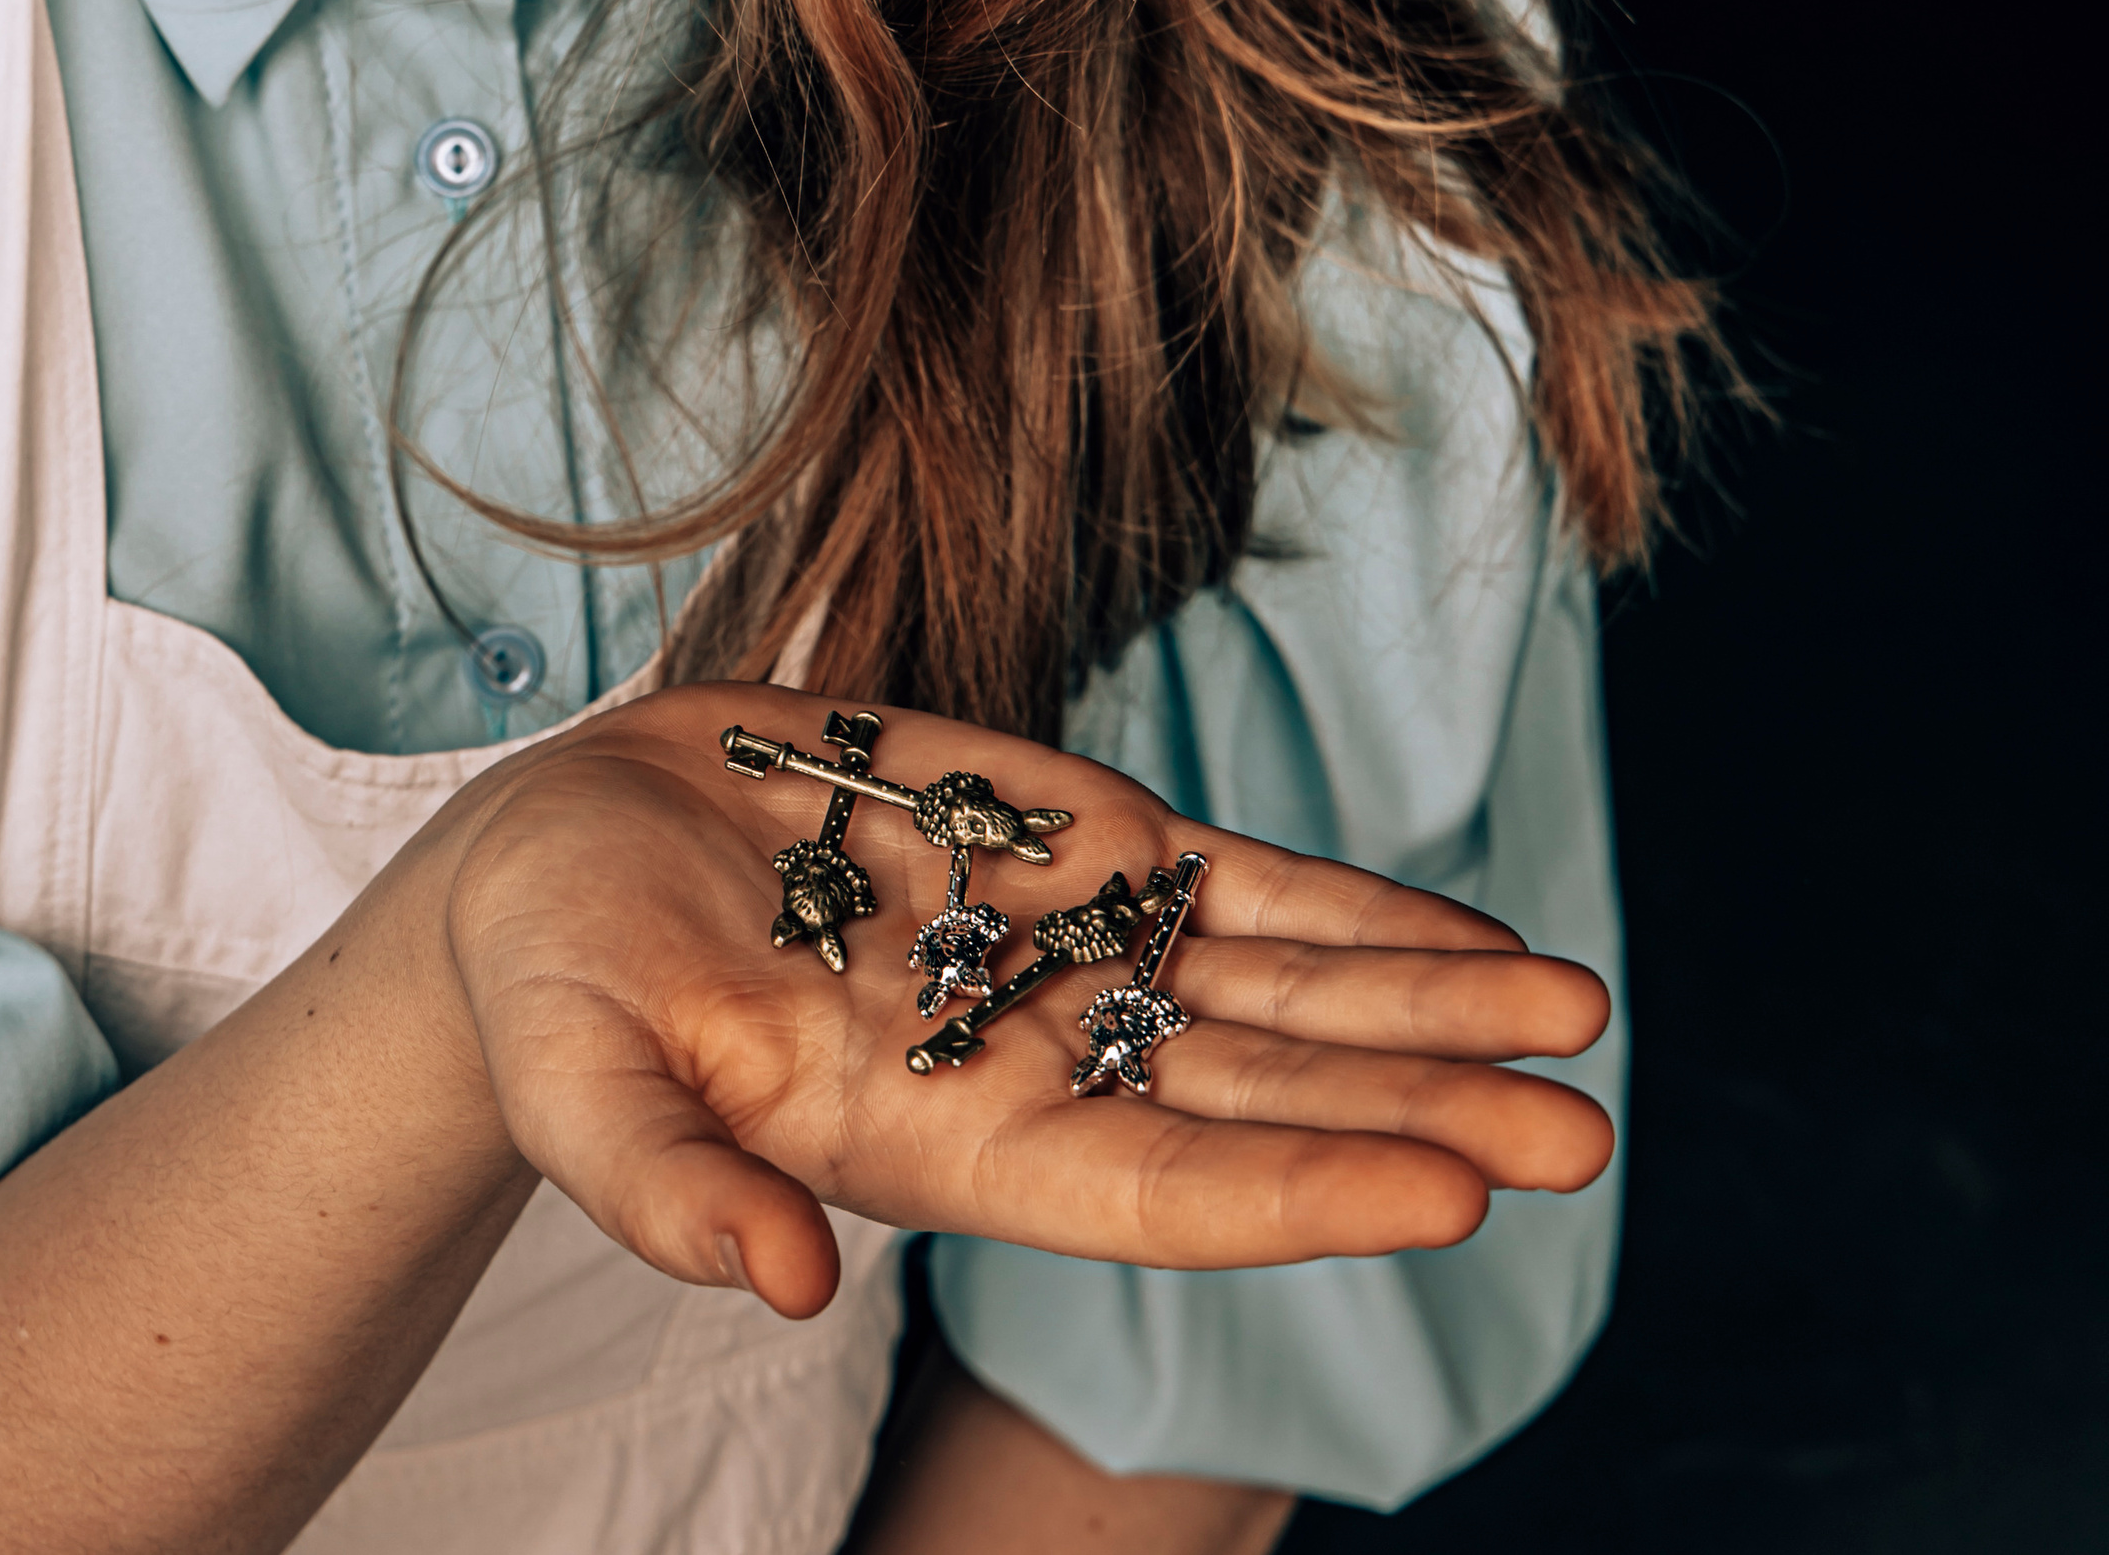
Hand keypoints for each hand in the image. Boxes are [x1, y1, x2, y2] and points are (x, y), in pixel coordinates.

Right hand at [413, 682, 1614, 1319]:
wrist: (565, 852)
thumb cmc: (554, 983)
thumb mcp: (574, 1074)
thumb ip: (665, 1185)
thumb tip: (784, 1287)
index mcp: (936, 1142)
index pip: (1152, 1190)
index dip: (1301, 1190)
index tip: (1452, 1190)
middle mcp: (1034, 1063)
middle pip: (1260, 1103)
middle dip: (1421, 1111)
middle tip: (1581, 1131)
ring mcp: (1065, 954)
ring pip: (1281, 996)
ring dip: (1429, 1014)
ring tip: (1578, 1018)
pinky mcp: (1066, 846)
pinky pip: (1241, 893)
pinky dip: (1356, 917)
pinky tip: (1467, 943)